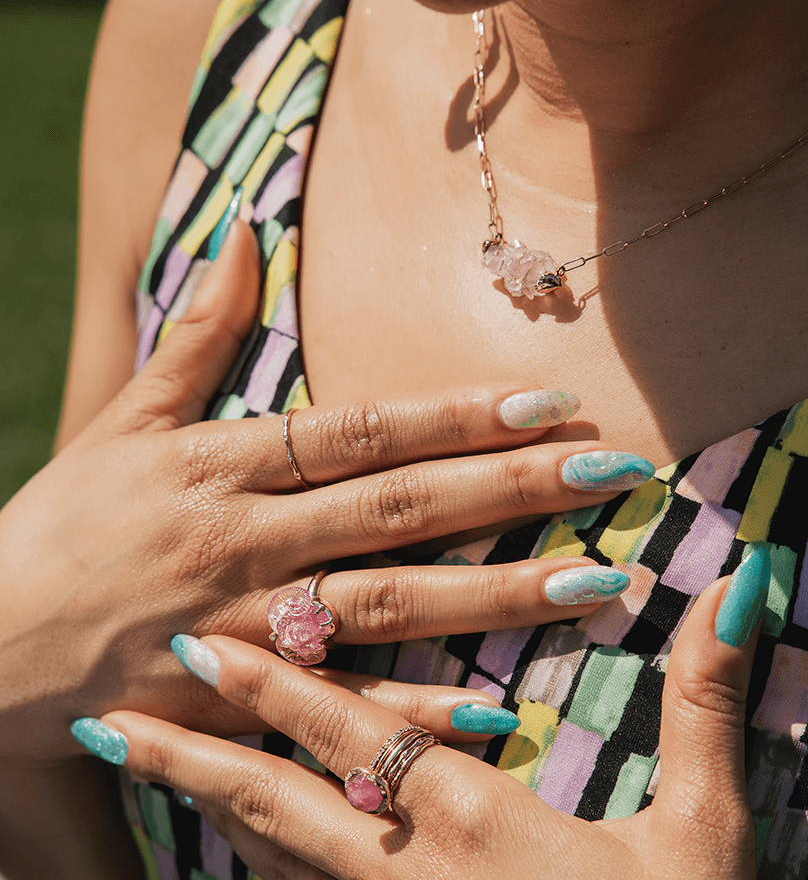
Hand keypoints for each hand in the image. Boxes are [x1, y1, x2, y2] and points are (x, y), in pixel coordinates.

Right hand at [0, 218, 656, 763]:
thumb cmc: (62, 526)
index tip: (547, 401)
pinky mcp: (235, 707)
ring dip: (496, 596)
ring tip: (595, 581)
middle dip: (509, 489)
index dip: (455, 416)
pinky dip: (414, 709)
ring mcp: (244, 630)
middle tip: (608, 472)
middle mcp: (242, 543)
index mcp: (221, 466)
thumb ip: (194, 333)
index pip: (359, 432)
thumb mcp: (121, 421)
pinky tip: (498, 703)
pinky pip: (336, 709)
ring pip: (387, 605)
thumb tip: (244, 235)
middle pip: (397, 509)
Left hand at [96, 549, 768, 879]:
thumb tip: (738, 588)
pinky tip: (231, 843)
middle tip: (117, 714)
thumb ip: (706, 707)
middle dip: (197, 754)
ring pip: (273, 863)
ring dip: (207, 806)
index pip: (358, 738)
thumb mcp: (706, 837)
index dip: (282, 685)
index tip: (208, 641)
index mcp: (476, 829)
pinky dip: (257, 865)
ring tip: (137, 763)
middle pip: (278, 806)